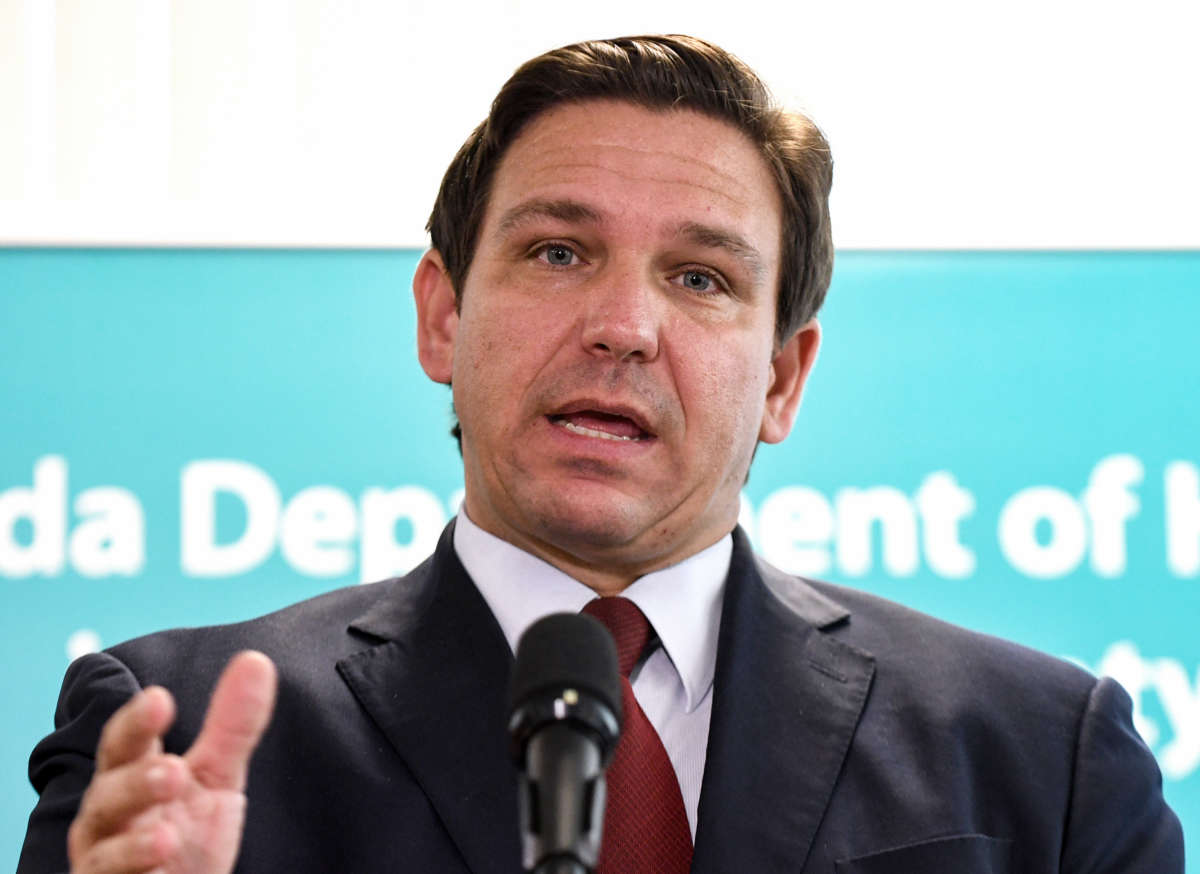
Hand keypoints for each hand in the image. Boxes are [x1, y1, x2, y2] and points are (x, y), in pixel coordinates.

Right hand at [67, 651, 277, 873]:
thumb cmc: (185, 836)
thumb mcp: (215, 778)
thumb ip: (231, 727)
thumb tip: (256, 660)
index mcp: (130, 775)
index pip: (126, 742)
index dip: (137, 722)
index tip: (159, 698)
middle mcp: (108, 817)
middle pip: (108, 792)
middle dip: (135, 781)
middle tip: (173, 771)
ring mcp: (104, 861)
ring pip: (104, 848)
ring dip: (133, 843)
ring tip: (168, 837)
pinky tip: (161, 869)